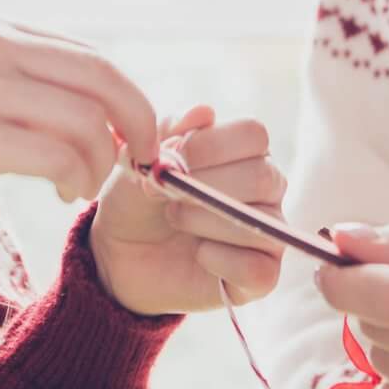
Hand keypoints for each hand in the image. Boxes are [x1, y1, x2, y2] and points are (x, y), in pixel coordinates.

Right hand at [0, 22, 158, 231]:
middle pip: (103, 78)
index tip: (135, 139)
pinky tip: (63, 194)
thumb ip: (19, 85)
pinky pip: (57, 154)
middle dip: (138, 124)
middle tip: (141, 164)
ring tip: (79, 188)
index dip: (128, 98)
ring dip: (101, 163)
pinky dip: (75, 179)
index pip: (91, 55)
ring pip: (86, 120)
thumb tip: (93, 109)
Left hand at [88, 105, 290, 315]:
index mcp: (245, 153)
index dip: (213, 145)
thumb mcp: (142, 159)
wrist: (120, 253)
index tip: (173, 158)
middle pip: (263, 177)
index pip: (254, 135)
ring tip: (173, 219)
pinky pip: (260, 270)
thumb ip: (169, 131)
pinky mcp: (261, 276)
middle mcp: (266, 189)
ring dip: (207, 220)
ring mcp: (268, 233)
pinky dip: (222, 260)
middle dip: (206, 186)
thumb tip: (203, 112)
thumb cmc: (139, 198)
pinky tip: (198, 255)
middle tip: (166, 194)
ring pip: (261, 223)